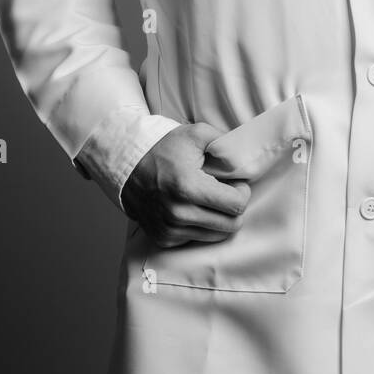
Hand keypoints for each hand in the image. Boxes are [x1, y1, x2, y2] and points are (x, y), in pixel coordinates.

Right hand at [120, 122, 250, 246]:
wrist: (127, 164)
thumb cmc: (165, 148)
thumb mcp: (197, 134)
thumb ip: (226, 145)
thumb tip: (246, 161)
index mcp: (188, 187)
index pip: (237, 205)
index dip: (242, 192)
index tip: (235, 183)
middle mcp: (178, 213)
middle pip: (231, 225)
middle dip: (234, 208)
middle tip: (225, 193)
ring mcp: (170, 229)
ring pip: (216, 235)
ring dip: (218, 218)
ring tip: (207, 199)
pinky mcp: (164, 238)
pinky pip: (197, 239)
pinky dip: (200, 226)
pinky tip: (192, 208)